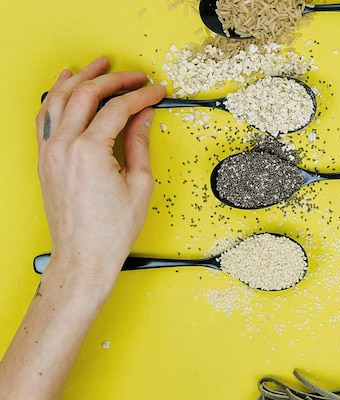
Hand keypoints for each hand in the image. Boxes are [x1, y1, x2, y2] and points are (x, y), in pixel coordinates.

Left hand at [35, 56, 165, 287]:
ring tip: (99, 66)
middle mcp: (64, 146)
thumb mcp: (139, 184)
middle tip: (134, 76)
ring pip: (60, 98)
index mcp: (90, 151)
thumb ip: (139, 143)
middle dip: (113, 79)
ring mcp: (50, 151)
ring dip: (81, 77)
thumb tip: (143, 117)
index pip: (118, 108)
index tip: (156, 92)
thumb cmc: (110, 230)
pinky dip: (56, 95)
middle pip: (87, 94)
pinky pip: (45, 115)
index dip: (141, 96)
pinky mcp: (45, 158)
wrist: (83, 255)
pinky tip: (66, 84)